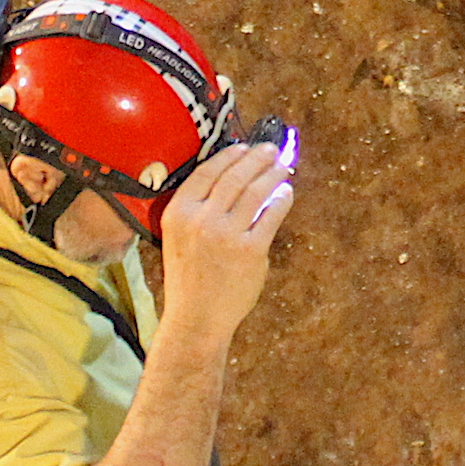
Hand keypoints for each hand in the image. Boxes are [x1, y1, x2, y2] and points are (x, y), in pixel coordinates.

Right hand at [155, 141, 287, 347]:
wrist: (197, 318)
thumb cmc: (189, 277)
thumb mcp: (178, 237)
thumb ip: (199, 209)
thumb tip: (235, 178)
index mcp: (178, 212)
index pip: (207, 171)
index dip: (230, 155)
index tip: (244, 147)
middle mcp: (200, 219)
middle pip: (235, 176)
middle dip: (257, 158)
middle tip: (271, 151)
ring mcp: (226, 234)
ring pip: (256, 191)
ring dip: (273, 174)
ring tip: (282, 167)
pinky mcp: (251, 250)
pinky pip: (271, 215)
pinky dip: (281, 199)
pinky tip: (286, 193)